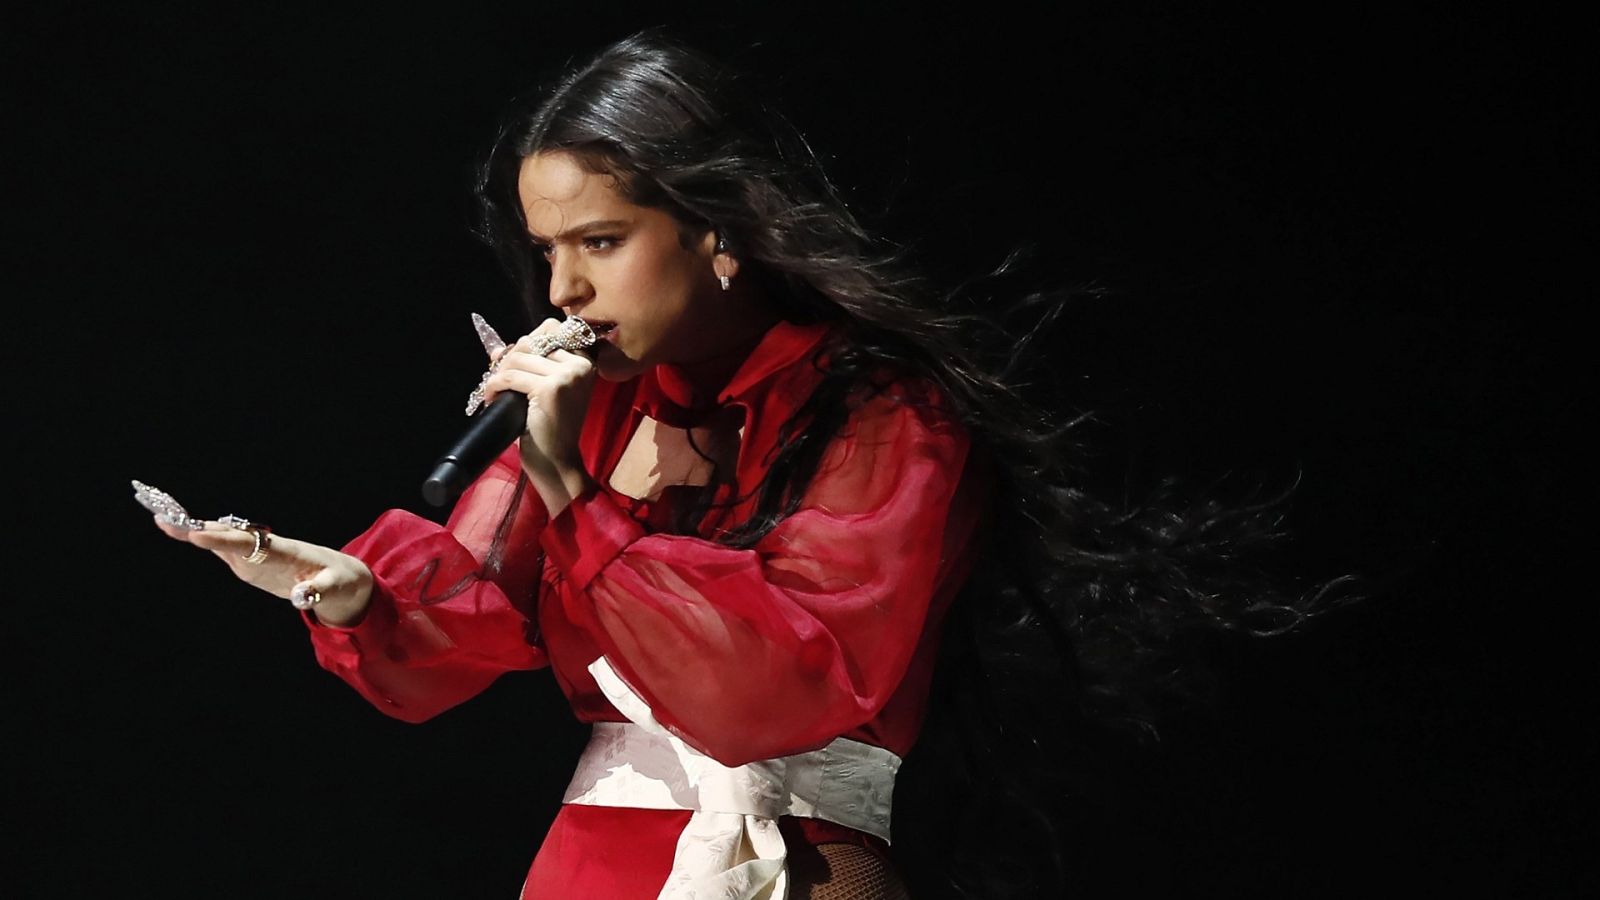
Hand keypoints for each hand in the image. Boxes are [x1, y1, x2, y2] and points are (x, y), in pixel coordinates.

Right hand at [149, 513, 373, 626]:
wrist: (338, 574)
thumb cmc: (338, 579)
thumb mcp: (335, 587)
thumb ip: (318, 591)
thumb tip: (302, 598)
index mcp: (282, 552)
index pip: (249, 545)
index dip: (224, 541)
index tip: (197, 535)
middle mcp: (263, 547)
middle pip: (227, 535)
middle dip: (197, 528)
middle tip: (163, 517)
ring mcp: (253, 553)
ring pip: (219, 537)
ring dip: (191, 528)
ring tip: (158, 517)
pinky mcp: (247, 560)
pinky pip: (219, 547)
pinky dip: (197, 538)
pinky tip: (174, 530)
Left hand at [481, 318, 598, 513]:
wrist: (557, 462)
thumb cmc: (551, 429)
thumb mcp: (543, 391)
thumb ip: (527, 366)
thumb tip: (497, 349)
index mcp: (585, 362)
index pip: (550, 329)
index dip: (526, 342)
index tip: (512, 362)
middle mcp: (580, 365)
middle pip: (530, 342)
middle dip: (509, 359)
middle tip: (499, 380)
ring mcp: (567, 375)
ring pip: (517, 358)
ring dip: (499, 374)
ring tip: (495, 392)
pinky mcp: (550, 388)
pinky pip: (510, 376)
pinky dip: (494, 386)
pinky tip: (492, 398)